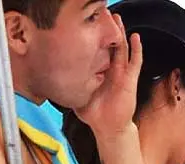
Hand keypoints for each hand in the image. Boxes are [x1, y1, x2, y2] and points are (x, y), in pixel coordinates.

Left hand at [75, 14, 141, 135]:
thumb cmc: (94, 113)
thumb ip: (67, 82)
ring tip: (118, 19)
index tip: (86, 22)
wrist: (108, 128)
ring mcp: (122, 74)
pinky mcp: (130, 80)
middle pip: (109, 44)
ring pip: (122, 48)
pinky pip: (135, 62)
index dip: (93, 36)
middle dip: (107, 28)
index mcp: (98, 71)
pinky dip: (137, 50)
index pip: (96, 49)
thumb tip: (47, 75)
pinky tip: (136, 38)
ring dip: (121, 33)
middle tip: (103, 13)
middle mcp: (111, 70)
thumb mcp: (75, 93)